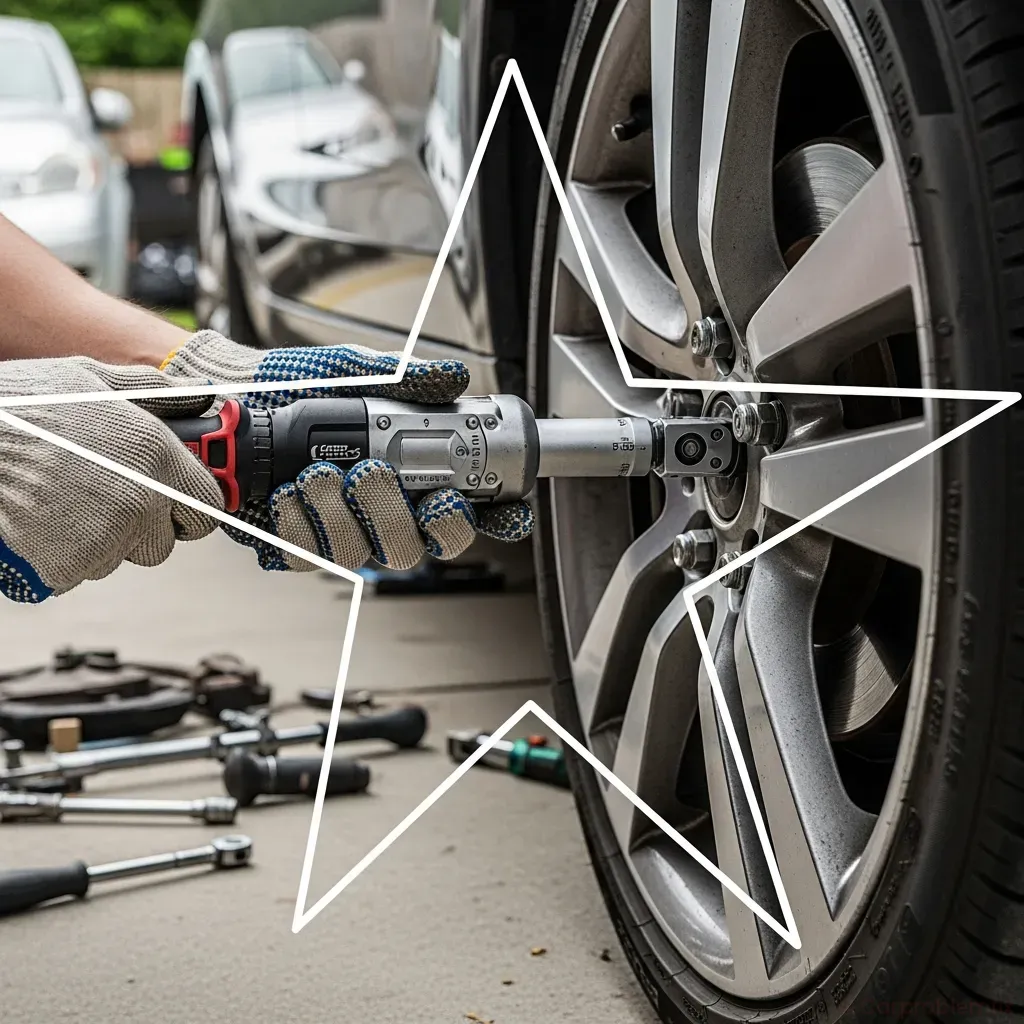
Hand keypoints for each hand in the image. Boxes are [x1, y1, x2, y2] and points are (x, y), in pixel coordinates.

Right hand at [0, 358, 223, 602]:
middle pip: (164, 542)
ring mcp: (107, 535)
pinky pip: (82, 571)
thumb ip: (158, 393)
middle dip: (143, 530)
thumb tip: (204, 398)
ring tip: (65, 503)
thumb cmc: (21, 405)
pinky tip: (44, 524)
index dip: (192, 512)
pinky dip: (65, 557)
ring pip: (121, 558)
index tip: (176, 510)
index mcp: (154, 454)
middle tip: (106, 502)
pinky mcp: (71, 564)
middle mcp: (140, 498)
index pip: (208, 509)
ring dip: (102, 541)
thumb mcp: (93, 379)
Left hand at [162, 331, 533, 570]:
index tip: (506, 512)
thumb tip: (450, 377)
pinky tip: (287, 493)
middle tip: (372, 474)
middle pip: (418, 547)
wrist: (227, 397)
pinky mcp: (294, 543)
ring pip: (362, 554)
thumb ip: (404, 378)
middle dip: (396, 513)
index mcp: (408, 475)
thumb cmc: (292, 385)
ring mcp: (339, 531)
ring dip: (341, 515)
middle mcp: (379, 511)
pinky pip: (307, 556)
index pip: (465, 510)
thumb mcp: (352, 371)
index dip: (494, 520)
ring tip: (318, 473)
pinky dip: (299, 525)